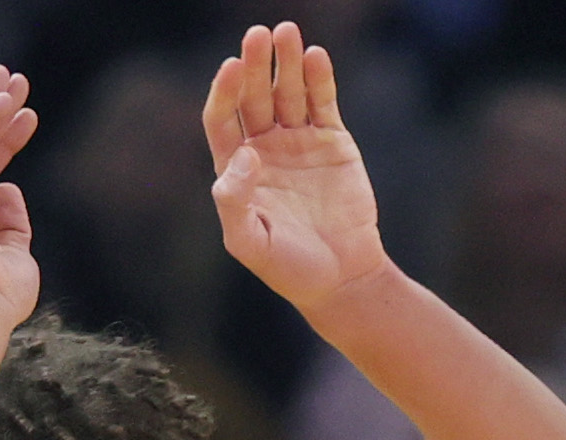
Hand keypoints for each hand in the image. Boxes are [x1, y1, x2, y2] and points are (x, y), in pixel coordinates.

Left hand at [203, 22, 385, 314]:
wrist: (342, 279)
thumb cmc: (289, 269)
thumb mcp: (250, 244)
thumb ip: (235, 203)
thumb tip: (246, 155)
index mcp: (237, 167)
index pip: (223, 118)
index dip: (224, 92)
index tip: (230, 68)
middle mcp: (265, 148)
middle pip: (254, 96)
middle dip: (254, 66)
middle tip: (258, 35)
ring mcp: (299, 142)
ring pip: (288, 93)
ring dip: (286, 63)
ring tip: (288, 33)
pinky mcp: (333, 144)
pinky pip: (323, 104)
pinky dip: (319, 79)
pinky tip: (315, 56)